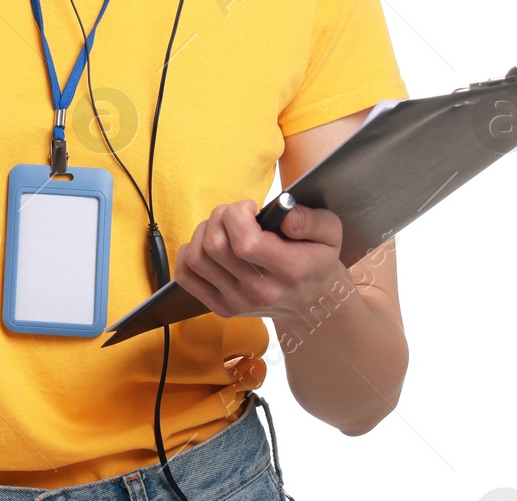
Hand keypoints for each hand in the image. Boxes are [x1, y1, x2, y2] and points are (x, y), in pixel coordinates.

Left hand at [175, 200, 348, 320]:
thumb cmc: (316, 260)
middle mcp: (261, 291)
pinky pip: (186, 276)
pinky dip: (190, 253)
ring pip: (197, 257)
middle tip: (236, 215)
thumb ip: (310, 220)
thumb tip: (285, 216)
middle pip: (215, 245)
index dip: (238, 214)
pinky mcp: (222, 308)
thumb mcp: (330, 233)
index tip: (251, 208)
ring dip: (204, 231)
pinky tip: (209, 246)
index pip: (245, 242)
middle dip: (220, 216)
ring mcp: (239, 302)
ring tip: (224, 228)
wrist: (313, 305)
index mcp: (289, 270)